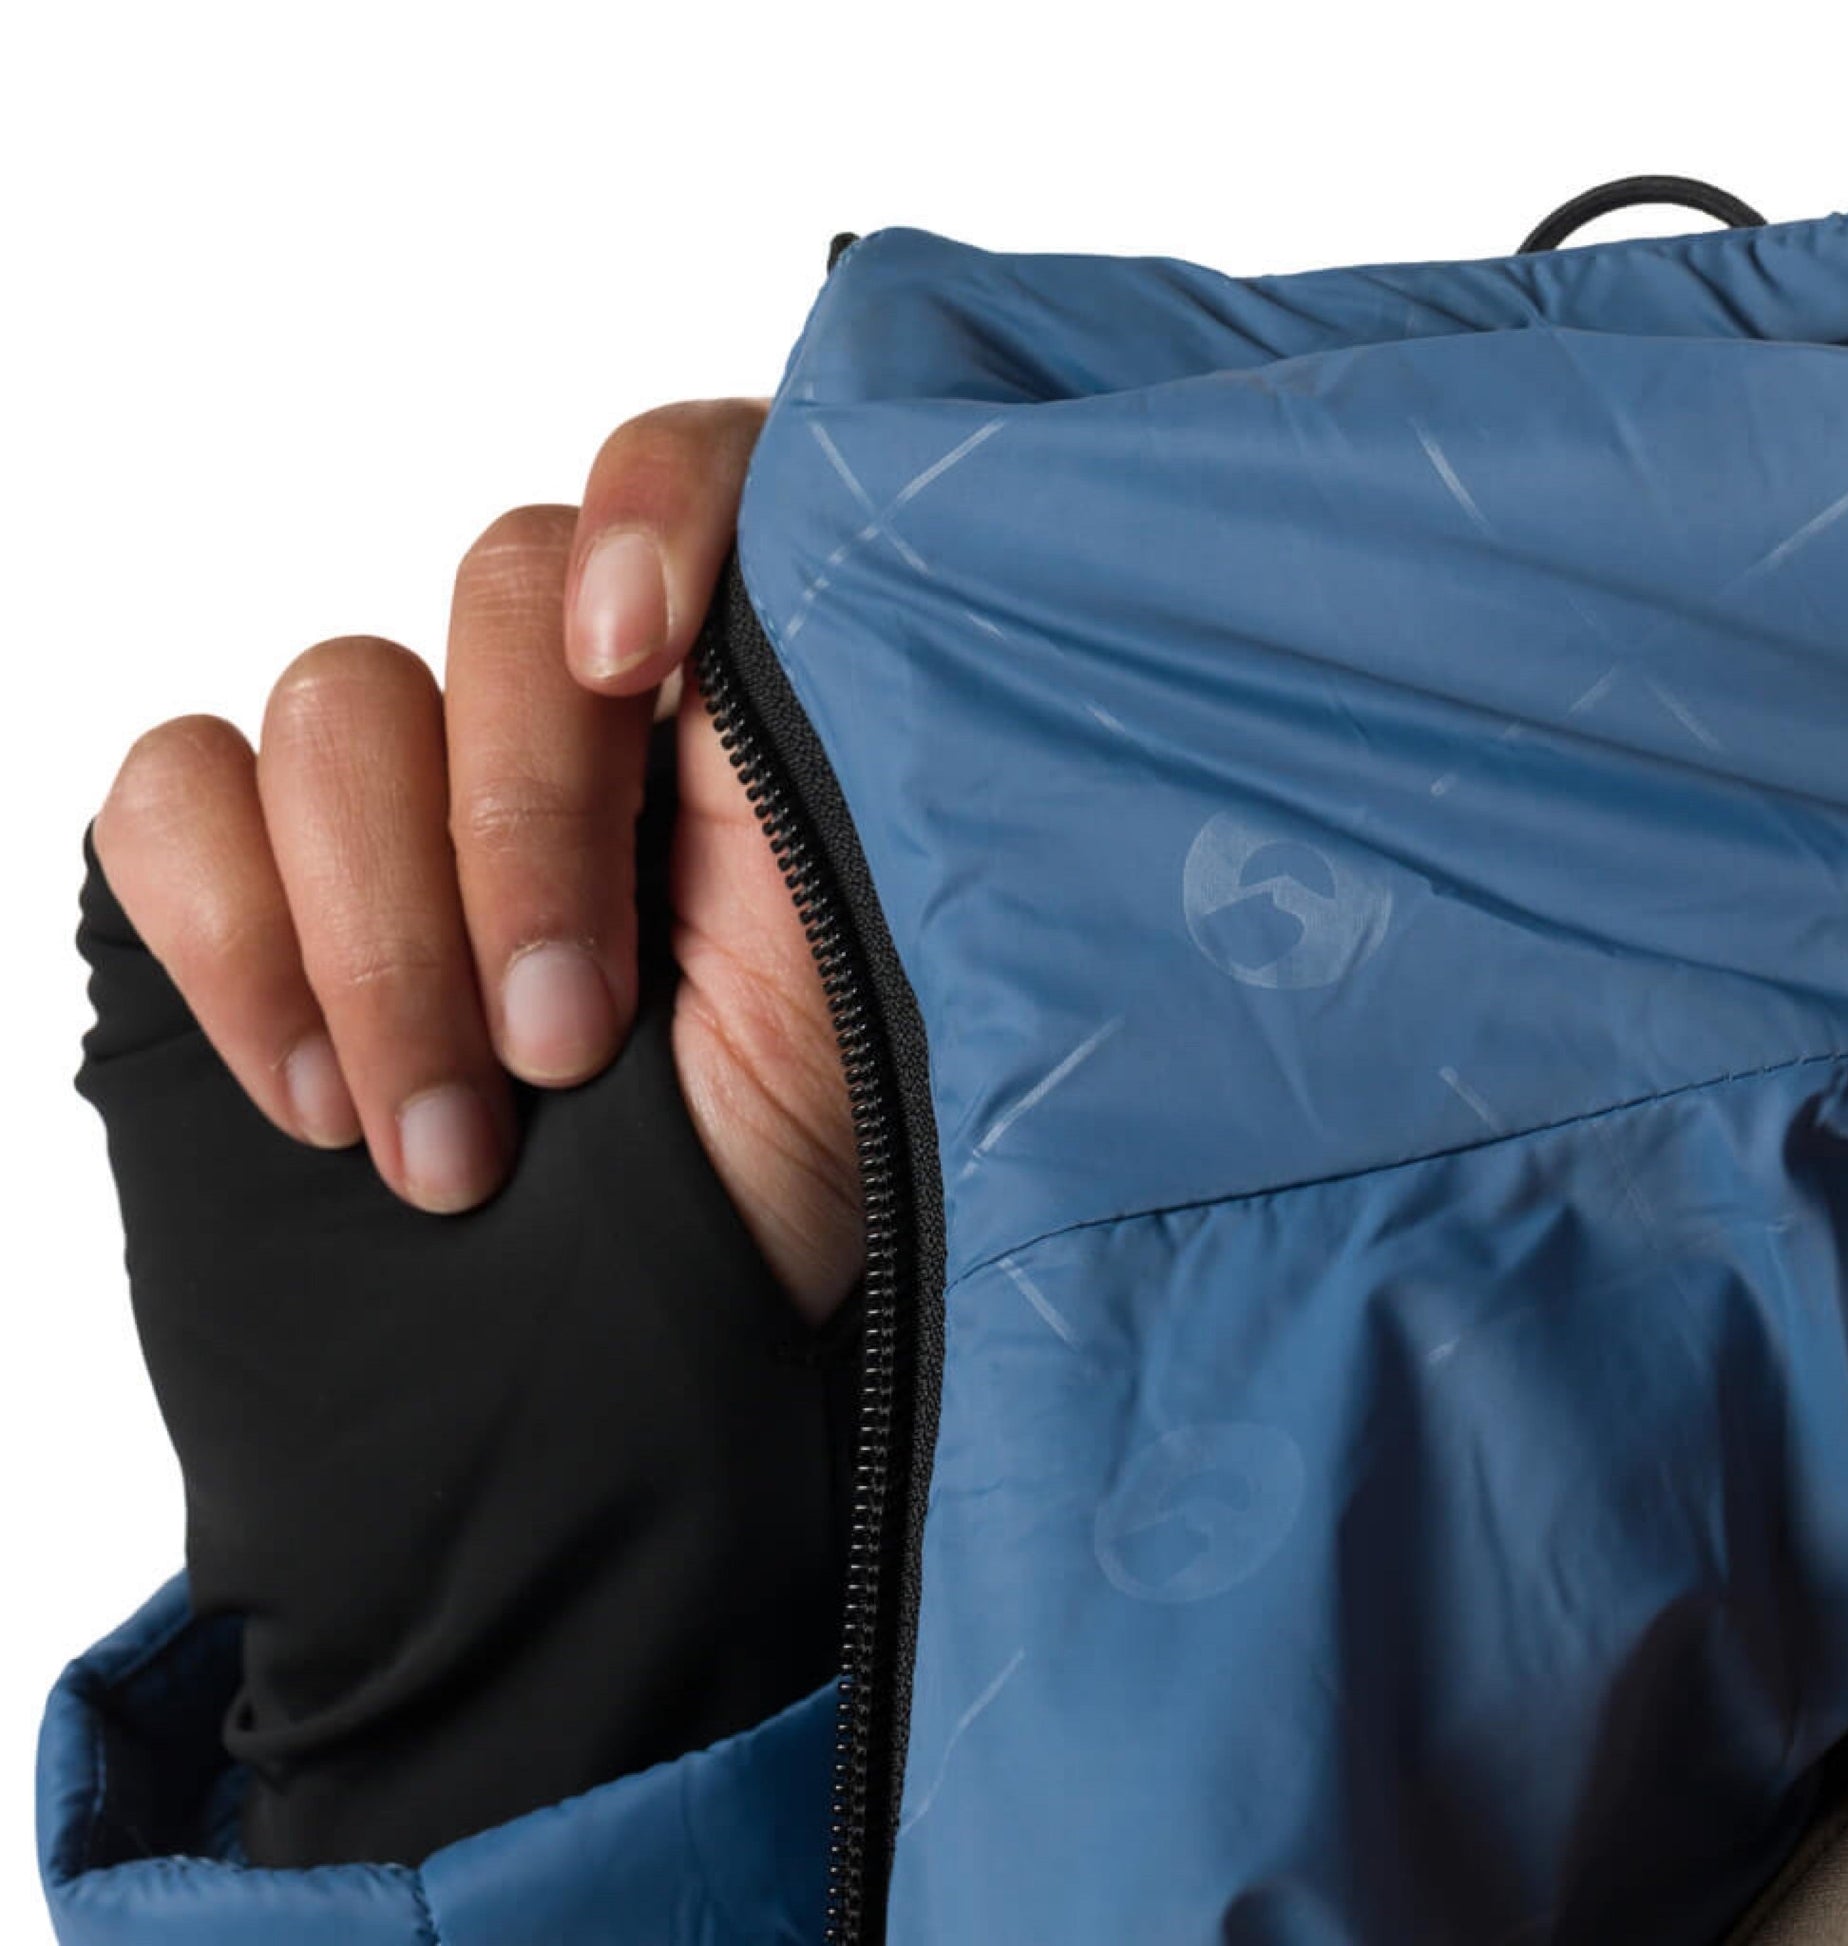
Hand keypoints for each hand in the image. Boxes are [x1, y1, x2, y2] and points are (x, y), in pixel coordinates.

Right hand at [90, 398, 860, 1324]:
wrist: (636, 1375)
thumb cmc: (798, 1172)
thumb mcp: (899, 960)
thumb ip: (855, 750)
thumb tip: (839, 573)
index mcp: (755, 706)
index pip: (695, 469)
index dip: (656, 508)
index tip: (641, 666)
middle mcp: (584, 713)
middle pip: (498, 590)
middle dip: (518, 837)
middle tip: (565, 1053)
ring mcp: (410, 796)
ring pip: (335, 705)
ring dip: (380, 938)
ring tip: (449, 1149)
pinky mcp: (251, 883)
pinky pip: (170, 797)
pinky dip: (235, 939)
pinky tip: (318, 1099)